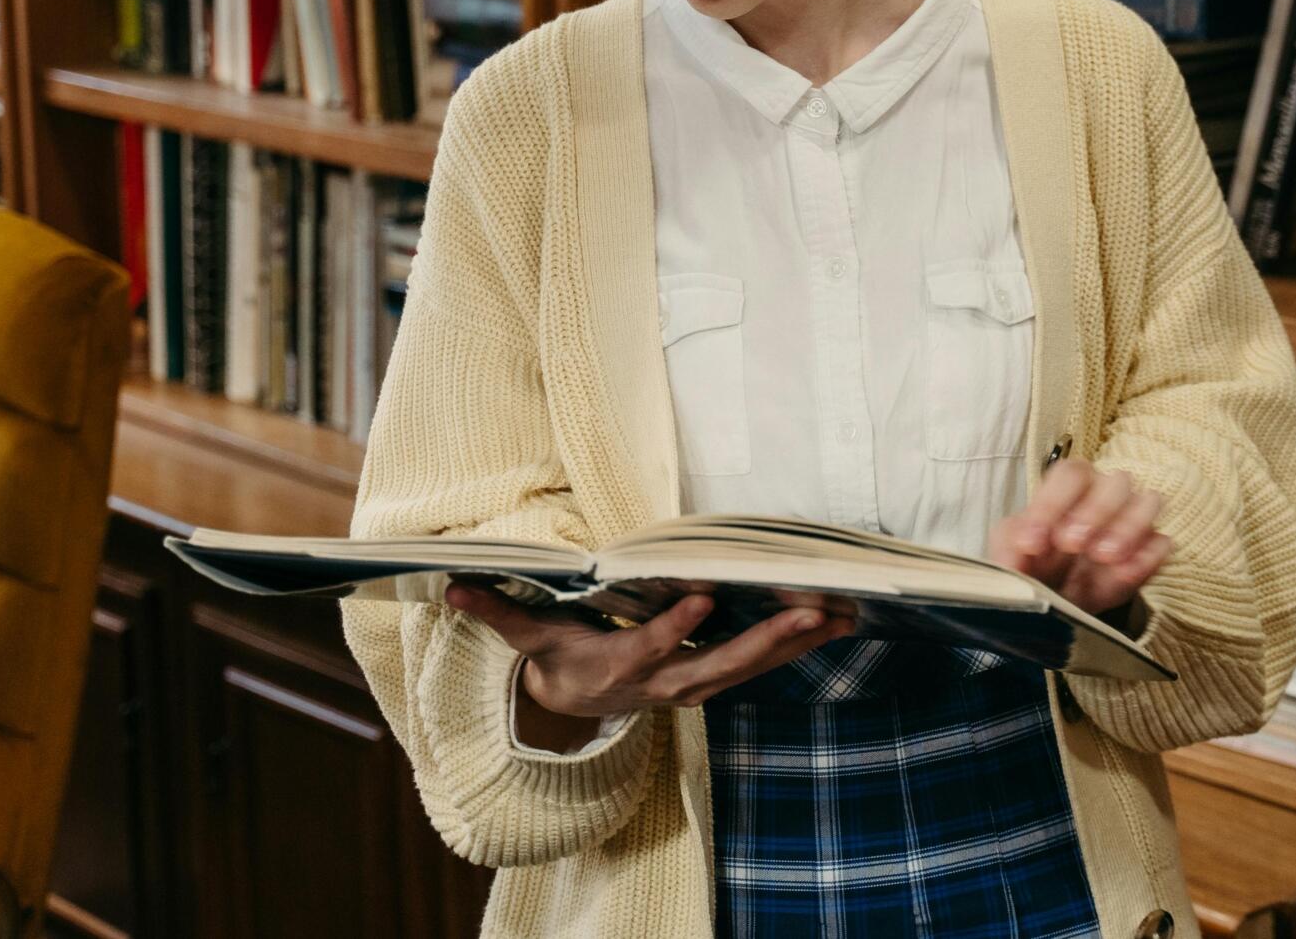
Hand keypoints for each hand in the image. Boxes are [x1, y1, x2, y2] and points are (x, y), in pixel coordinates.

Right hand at [445, 584, 853, 750]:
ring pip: (753, 665)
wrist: (579, 709)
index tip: (703, 598)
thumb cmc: (560, 659)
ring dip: (798, 640)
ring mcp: (697, 683)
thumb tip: (453, 586)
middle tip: (807, 610)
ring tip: (842, 612)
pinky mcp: (717, 679)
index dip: (677, 625)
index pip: (652, 645)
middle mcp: (667, 680)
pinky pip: (764, 663)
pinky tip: (838, 620)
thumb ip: (499, 612)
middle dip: (766, 638)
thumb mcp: (529, 638)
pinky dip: (800, 643)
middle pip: (721, 663)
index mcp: (622, 666)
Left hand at [987, 459, 1169, 620]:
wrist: (1055, 601)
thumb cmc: (1034, 563)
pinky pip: (1162, 544)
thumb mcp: (1011, 553)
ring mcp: (1134, 521)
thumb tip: (1022, 551)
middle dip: (1095, 511)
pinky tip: (1123, 573)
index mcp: (1070, 486)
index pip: (1071, 474)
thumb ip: (1009, 547)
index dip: (1052, 504)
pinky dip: (1146, 556)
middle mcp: (1106, 495)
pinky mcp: (1149, 553)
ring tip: (1102, 556)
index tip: (1032, 544)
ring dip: (1128, 527)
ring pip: (1150, 501)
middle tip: (1072, 545)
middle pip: (1117, 481)